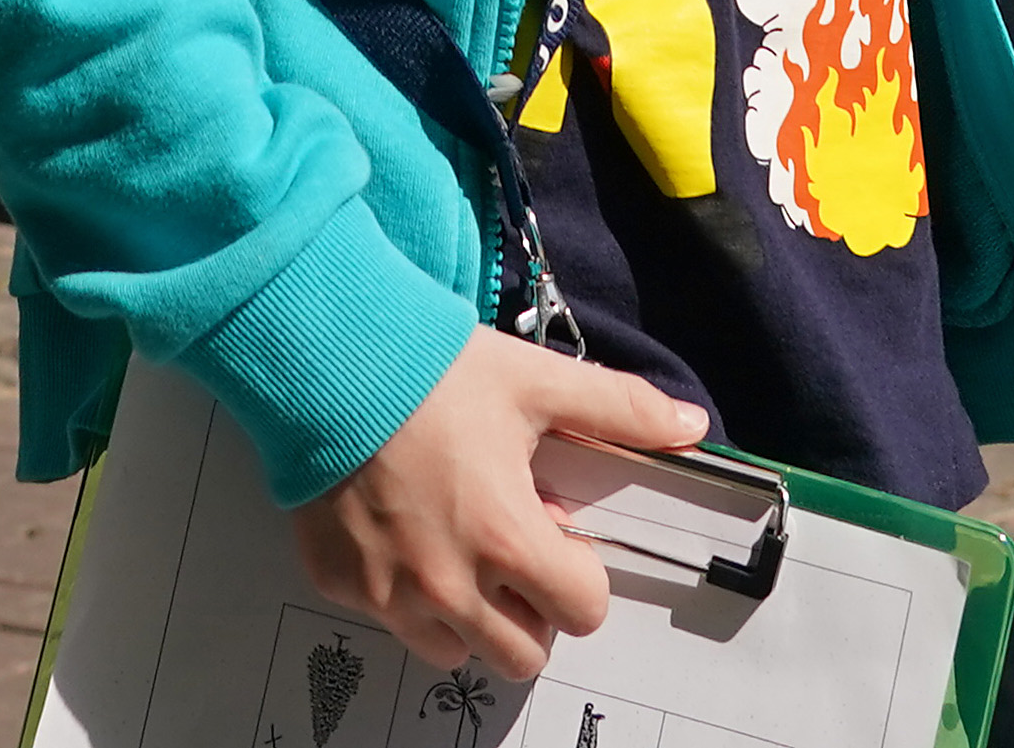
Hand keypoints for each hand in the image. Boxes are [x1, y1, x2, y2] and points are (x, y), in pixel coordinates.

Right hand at [289, 332, 704, 679]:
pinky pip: (389, 620)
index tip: (557, 534)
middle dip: (531, 609)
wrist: (324, 359)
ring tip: (457, 546)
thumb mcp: (535, 382)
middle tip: (510, 549)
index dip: (580, 573)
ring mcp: (389, 594)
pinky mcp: (342, 586)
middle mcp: (448, 585)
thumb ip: (619, 410)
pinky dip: (403, 595)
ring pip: (456, 651)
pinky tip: (401, 531)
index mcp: (507, 540)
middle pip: (524, 654)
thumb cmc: (429, 372)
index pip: (584, 611)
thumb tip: (689, 427)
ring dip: (469, 616)